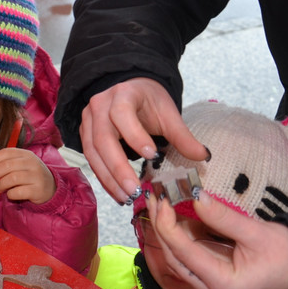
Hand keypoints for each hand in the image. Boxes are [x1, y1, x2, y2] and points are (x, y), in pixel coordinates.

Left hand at [0, 147, 55, 203]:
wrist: (51, 188)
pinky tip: (10, 194)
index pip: (6, 152)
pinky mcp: (37, 190)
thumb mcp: (21, 164)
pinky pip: (17, 192)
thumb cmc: (30, 175)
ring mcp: (36, 176)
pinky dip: (9, 194)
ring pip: (11, 179)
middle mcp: (32, 163)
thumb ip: (6, 162)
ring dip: (0, 185)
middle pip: (7, 166)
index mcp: (26, 154)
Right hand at [80, 78, 207, 202]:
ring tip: (126, 197)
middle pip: (102, 138)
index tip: (152, 155)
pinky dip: (104, 178)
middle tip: (134, 189)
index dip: (134, 135)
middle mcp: (100, 106)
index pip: (122, 113)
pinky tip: (117, 193)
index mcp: (123, 94)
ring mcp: (89, 120)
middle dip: (118, 167)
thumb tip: (203, 156)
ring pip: (93, 152)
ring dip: (108, 178)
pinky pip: (91, 159)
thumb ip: (182, 135)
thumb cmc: (149, 102)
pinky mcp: (84, 135)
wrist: (130, 91)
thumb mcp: (168, 113)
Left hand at [148, 191, 287, 288]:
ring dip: (168, 231)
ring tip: (162, 202)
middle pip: (174, 258)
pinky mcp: (213, 282)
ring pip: (178, 259)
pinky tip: (176, 216)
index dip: (167, 225)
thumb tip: (193, 195)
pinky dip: (182, 237)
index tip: (161, 199)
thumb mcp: (257, 232)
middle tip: (154, 197)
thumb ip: (222, 217)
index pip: (184, 253)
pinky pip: (189, 259)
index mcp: (224, 285)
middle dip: (162, 226)